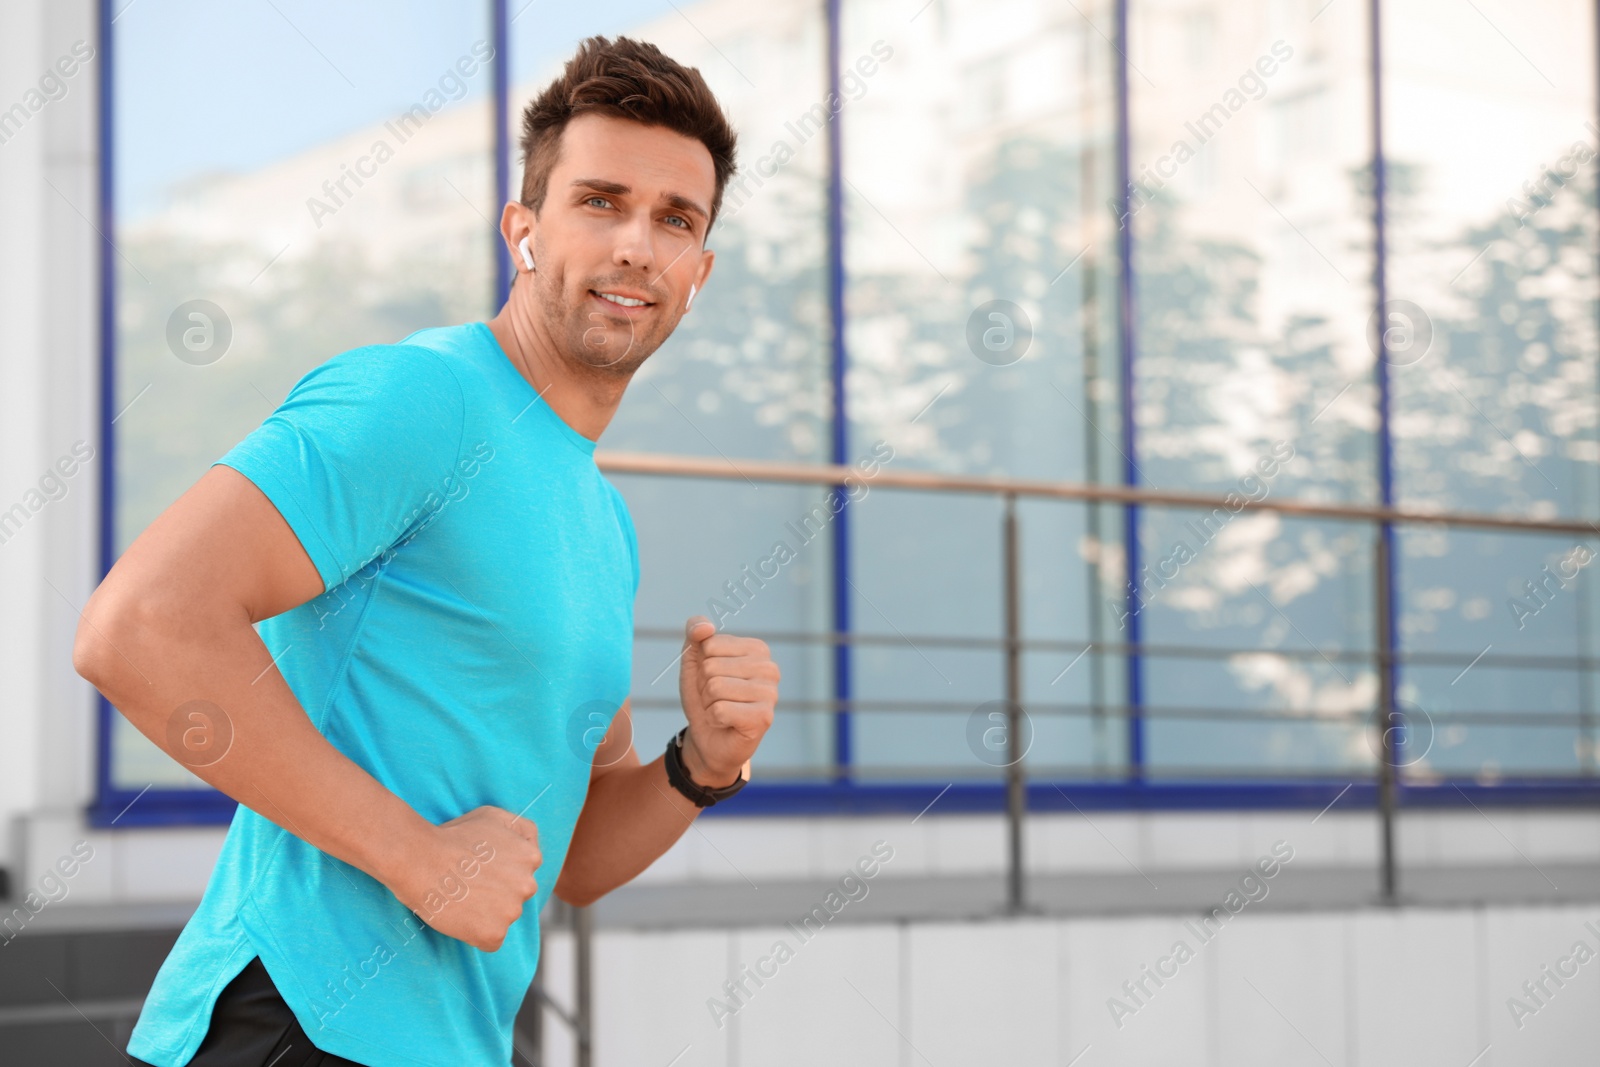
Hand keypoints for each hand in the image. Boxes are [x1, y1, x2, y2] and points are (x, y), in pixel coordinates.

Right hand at [389, 805, 541, 951]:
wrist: (422, 859)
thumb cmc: (454, 835)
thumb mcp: (495, 816)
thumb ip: (521, 830)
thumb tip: (530, 846)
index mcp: (531, 857)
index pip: (523, 873)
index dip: (499, 872)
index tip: (480, 869)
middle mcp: (528, 885)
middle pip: (515, 897)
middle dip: (496, 893)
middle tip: (468, 885)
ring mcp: (512, 911)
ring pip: (503, 918)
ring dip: (486, 914)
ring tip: (461, 899)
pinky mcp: (493, 934)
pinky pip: (491, 941)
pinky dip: (477, 934)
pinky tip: (461, 917)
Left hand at [677, 615, 778, 786]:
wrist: (709, 737)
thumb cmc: (705, 696)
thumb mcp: (693, 660)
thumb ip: (695, 632)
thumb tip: (706, 627)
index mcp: (757, 649)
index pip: (710, 645)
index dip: (701, 665)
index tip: (712, 679)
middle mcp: (769, 668)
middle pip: (711, 667)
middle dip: (704, 687)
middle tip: (716, 699)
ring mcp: (770, 693)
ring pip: (715, 688)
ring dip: (708, 703)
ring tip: (721, 711)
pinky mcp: (763, 717)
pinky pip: (720, 709)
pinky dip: (714, 718)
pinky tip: (726, 723)